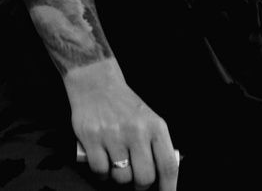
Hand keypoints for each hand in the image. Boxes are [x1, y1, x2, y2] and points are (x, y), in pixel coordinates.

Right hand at [63, 59, 179, 189]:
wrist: (96, 82)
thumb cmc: (124, 104)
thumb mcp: (148, 119)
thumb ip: (156, 145)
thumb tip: (163, 177)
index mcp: (155, 127)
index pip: (168, 165)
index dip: (169, 188)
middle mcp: (136, 131)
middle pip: (144, 178)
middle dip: (140, 186)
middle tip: (136, 181)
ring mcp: (114, 135)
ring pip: (121, 177)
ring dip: (119, 177)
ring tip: (117, 163)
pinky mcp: (92, 138)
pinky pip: (101, 171)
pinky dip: (102, 173)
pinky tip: (103, 161)